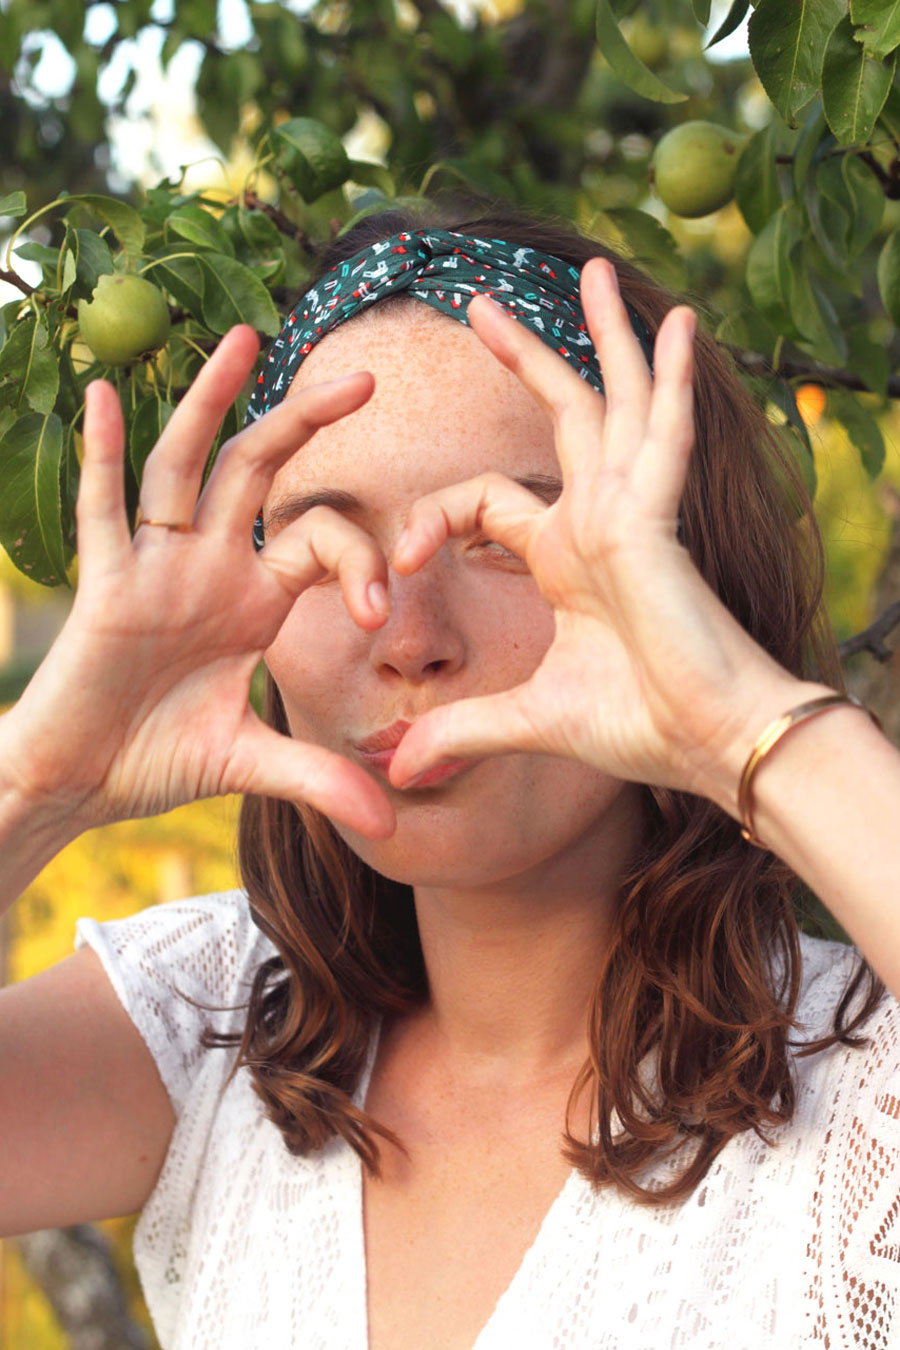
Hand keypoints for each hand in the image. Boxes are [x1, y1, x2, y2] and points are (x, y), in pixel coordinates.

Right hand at [3, 327, 394, 839]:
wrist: (79, 782)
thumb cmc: (155, 760)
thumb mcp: (250, 765)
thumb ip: (319, 780)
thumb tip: (393, 829)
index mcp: (252, 598)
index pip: (320, 542)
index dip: (359, 565)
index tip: (381, 618)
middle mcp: (208, 566)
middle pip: (261, 475)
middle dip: (307, 425)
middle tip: (365, 379)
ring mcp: (154, 567)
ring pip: (186, 469)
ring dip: (213, 406)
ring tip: (244, 339)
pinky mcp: (104, 586)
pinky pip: (103, 511)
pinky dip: (104, 456)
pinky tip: (110, 394)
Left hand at [388, 261, 809, 806]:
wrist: (706, 744)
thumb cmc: (637, 725)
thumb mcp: (527, 718)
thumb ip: (463, 730)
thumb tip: (401, 767)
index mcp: (567, 554)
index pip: (486, 498)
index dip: (431, 518)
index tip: (399, 561)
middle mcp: (599, 520)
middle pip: (563, 416)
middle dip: (526, 356)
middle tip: (480, 303)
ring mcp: (632, 513)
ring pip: (615, 402)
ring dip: (604, 336)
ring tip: (587, 269)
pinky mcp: (658, 523)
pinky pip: (665, 436)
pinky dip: (669, 381)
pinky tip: (675, 323)